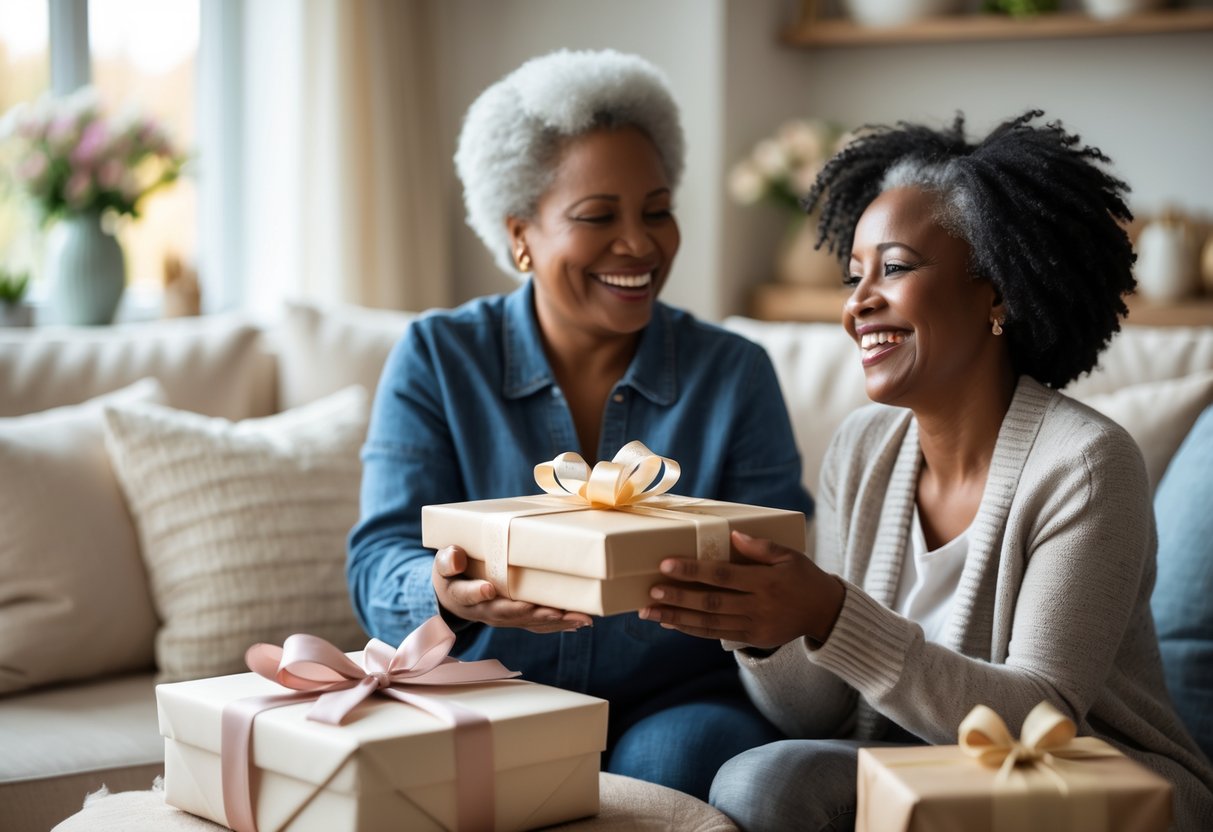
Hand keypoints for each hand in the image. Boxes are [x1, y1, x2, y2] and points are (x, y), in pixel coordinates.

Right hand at [431, 545, 592, 633]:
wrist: (453, 596)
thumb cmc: (451, 573)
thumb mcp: (442, 564)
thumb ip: (447, 561)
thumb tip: (456, 556)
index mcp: (462, 596)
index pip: (468, 595)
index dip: (477, 592)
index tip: (488, 588)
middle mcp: (484, 611)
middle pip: (507, 614)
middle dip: (530, 612)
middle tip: (552, 610)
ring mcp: (502, 617)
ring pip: (528, 622)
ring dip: (554, 621)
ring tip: (580, 618)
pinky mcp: (516, 618)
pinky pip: (537, 624)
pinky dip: (559, 624)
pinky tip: (580, 622)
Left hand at [638, 530, 844, 648]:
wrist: (825, 613)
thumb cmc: (804, 577)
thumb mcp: (789, 555)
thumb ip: (761, 546)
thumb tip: (733, 535)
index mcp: (766, 581)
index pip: (723, 575)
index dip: (693, 570)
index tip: (667, 565)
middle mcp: (758, 606)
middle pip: (711, 602)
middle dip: (678, 597)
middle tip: (652, 591)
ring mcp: (754, 625)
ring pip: (709, 624)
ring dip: (677, 617)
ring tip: (650, 612)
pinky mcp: (752, 639)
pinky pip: (716, 635)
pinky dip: (692, 629)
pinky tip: (671, 623)